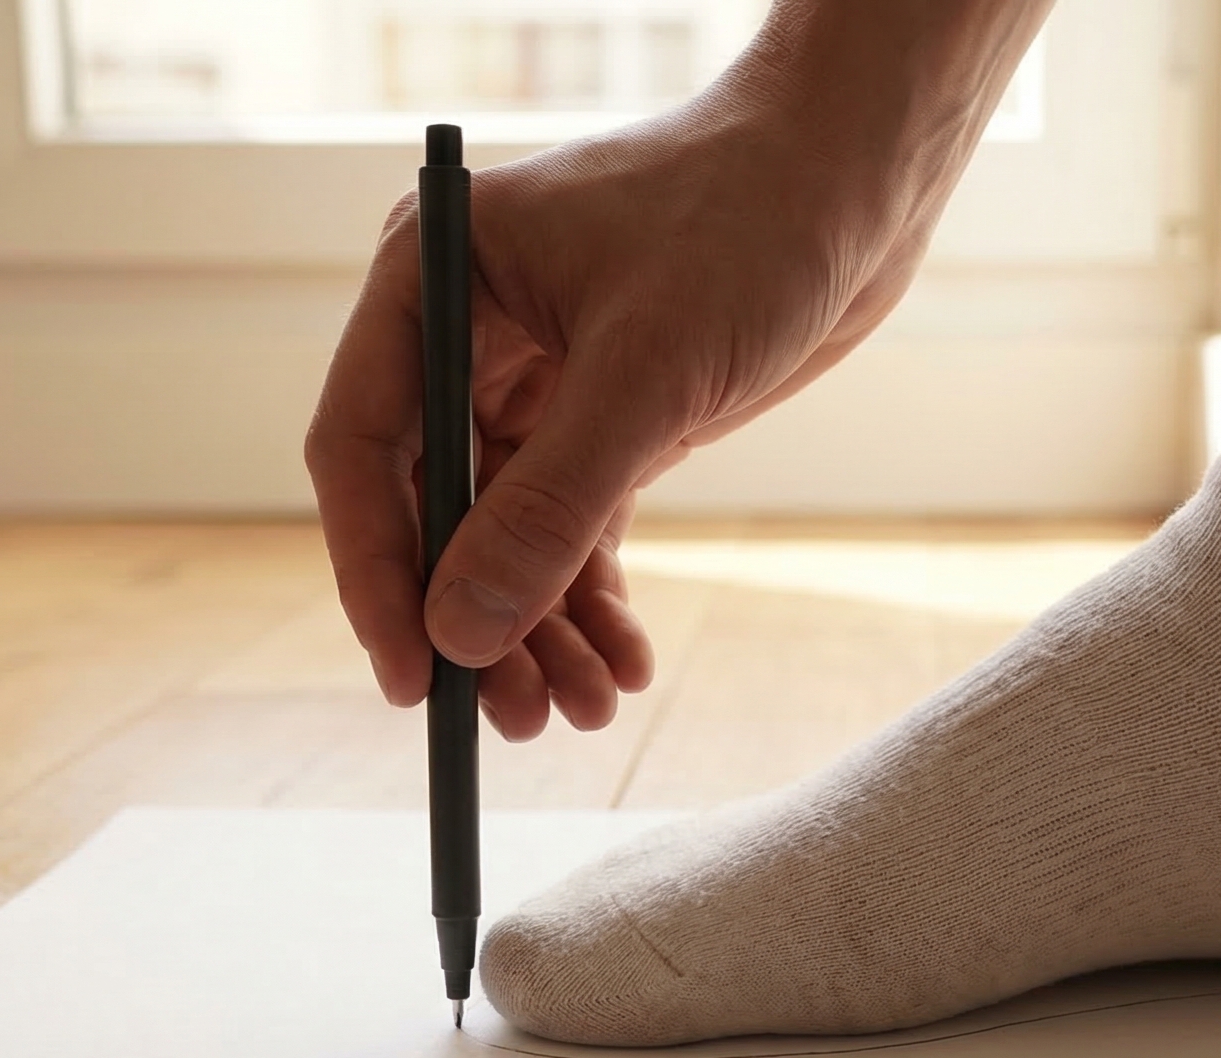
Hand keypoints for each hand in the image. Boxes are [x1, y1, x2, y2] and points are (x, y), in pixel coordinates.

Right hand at [305, 88, 937, 737]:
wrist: (858, 175)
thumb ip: (550, 508)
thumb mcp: (647, 374)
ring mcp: (534, 376)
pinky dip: (592, 600)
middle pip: (433, 510)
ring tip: (586, 711)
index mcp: (433, 281)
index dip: (377, 573)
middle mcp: (466, 331)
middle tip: (516, 720)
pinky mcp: (605, 413)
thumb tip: (461, 632)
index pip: (362, 449)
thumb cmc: (748, 221)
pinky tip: (624, 666)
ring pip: (507, 534)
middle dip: (475, 619)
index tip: (411, 679)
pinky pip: (575, 528)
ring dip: (538, 628)